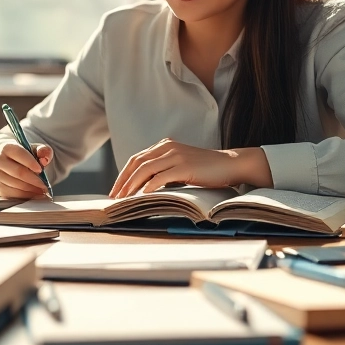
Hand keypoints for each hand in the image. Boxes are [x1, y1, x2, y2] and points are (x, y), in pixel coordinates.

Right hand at [0, 143, 53, 198]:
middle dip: (34, 179)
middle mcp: (0, 161)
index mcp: (8, 148)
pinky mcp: (0, 188)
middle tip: (45, 184)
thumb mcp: (32, 149)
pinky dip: (27, 195)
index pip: (19, 154)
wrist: (3, 163)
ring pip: (17, 185)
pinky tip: (35, 194)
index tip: (40, 170)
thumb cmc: (21, 156)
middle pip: (18, 172)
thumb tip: (45, 159)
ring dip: (32, 189)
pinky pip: (14, 194)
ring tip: (42, 189)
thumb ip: (42, 150)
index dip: (31, 162)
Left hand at [108, 138, 271, 198]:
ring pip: (145, 170)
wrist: (231, 164)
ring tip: (124, 199)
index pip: (136, 159)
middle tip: (114, 198)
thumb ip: (165, 169)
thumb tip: (144, 187)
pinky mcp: (184, 166)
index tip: (115, 190)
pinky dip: (149, 186)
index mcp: (164, 145)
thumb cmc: (207, 168)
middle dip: (122, 181)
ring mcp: (176, 156)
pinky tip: (142, 196)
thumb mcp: (181, 165)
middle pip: (136, 163)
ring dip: (131, 186)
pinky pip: (160, 177)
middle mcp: (167, 147)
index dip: (123, 175)